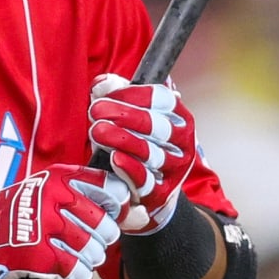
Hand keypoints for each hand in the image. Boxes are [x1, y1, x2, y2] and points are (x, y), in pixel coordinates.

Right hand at [0, 165, 127, 278]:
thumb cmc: (16, 215)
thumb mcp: (46, 192)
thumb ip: (86, 198)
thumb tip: (140, 215)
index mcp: (59, 178)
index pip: (111, 190)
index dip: (118, 209)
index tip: (111, 218)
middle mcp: (53, 197)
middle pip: (106, 225)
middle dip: (102, 241)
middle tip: (87, 245)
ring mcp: (45, 226)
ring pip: (94, 250)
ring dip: (89, 261)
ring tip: (76, 260)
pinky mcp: (38, 255)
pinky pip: (76, 270)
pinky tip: (72, 278)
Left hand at [88, 74, 197, 233]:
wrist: (154, 192)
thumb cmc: (140, 146)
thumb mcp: (134, 118)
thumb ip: (119, 97)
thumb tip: (102, 84)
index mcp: (180, 119)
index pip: (161, 99)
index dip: (131, 93)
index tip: (103, 93)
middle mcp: (183, 143)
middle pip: (156, 125)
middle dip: (123, 114)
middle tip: (96, 110)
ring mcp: (174, 169)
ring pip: (150, 152)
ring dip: (121, 139)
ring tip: (97, 130)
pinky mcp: (161, 194)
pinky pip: (145, 180)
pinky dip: (129, 168)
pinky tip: (114, 158)